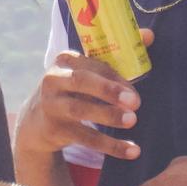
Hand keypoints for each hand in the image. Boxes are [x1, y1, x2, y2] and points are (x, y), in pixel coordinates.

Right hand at [15, 29, 153, 161]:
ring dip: (108, 116)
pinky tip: (132, 151)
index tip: (133, 90)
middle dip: (108, 90)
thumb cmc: (73, 90)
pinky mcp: (54, 130)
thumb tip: (149, 35)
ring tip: (132, 121)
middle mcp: (53, 80)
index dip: (115, 77)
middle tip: (135, 102)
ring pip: (80, 110)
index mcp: (65, 61)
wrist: (37, 122)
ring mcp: (51, 105)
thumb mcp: (88, 72)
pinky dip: (110, 146)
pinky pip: (85, 138)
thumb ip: (116, 55)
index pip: (92, 64)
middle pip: (80, 81)